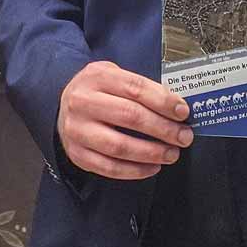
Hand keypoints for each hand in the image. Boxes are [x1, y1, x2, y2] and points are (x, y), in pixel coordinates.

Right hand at [56, 60, 192, 179]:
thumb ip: (140, 87)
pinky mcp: (77, 154)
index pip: (135, 88)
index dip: (163, 101)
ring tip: (172, 153)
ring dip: (152, 152)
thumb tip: (176, 107)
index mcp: (96, 77)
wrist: (62, 105)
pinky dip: (135, 170)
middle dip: (163, 129)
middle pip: (130, 116)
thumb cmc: (97, 91)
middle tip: (184, 137)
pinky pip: (109, 168)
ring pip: (120, 146)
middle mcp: (83, 102)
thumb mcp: (114, 76)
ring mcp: (77, 130)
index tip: (183, 112)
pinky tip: (153, 166)